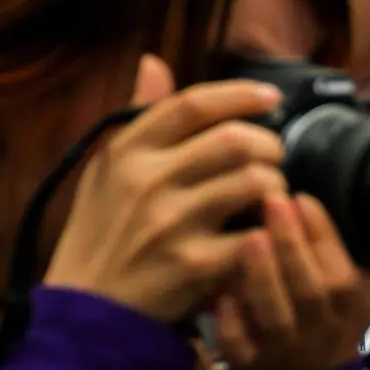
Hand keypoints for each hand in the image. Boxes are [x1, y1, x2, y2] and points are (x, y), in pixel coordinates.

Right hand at [43, 55, 288, 322]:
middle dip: (269, 145)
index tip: (271, 98)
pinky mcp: (197, 265)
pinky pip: (256, 235)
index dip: (240, 95)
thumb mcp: (108, 169)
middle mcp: (149, 181)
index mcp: (128, 151)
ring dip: (277, 187)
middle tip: (274, 158)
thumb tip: (155, 63)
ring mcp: (174, 224)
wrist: (92, 305)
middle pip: (235, 141)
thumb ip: (137, 117)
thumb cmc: (105, 231)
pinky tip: (271, 232)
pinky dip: (273, 230)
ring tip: (272, 195)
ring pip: (254, 183)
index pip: (193, 105)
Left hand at [212, 193, 369, 369]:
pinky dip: (232, 322)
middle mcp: (322, 332)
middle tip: (272, 199)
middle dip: (292, 244)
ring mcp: (285, 351)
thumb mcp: (368, 298)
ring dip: (262, 275)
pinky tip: (223, 294)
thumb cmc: (333, 323)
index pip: (344, 275)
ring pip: (275, 316)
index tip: (303, 199)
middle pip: (310, 291)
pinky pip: (240, 346)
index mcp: (354, 311)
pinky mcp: (251, 364)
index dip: (324, 237)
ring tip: (249, 235)